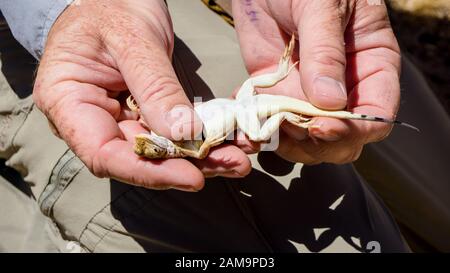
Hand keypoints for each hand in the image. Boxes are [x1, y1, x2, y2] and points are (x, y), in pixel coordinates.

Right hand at [33, 0, 250, 190]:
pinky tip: (230, 141)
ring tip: (239, 158)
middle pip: (139, 158)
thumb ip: (155, 87)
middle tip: (233, 165)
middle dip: (188, 166)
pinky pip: (172, 133)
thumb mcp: (133, 40)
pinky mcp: (144, 114)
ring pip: (160, 152)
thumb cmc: (110, 7)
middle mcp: (92, 120)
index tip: (191, 177)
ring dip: (201, 157)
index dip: (148, 172)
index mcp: (68, 101)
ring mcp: (119, 119)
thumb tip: (183, 134)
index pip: (104, 154)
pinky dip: (201, 139)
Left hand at [232, 0, 400, 163]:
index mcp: (371, 65)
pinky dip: (259, 131)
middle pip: (342, 139)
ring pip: (307, 141)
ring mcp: (308, 94)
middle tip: (288, 125)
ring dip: (285, 142)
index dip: (353, 130)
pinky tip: (246, 122)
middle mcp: (343, 87)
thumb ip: (326, 51)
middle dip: (317, 143)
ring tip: (263, 126)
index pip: (376, 115)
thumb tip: (330, 101)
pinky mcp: (277, 93)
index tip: (322, 127)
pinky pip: (273, 125)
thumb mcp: (321, 6)